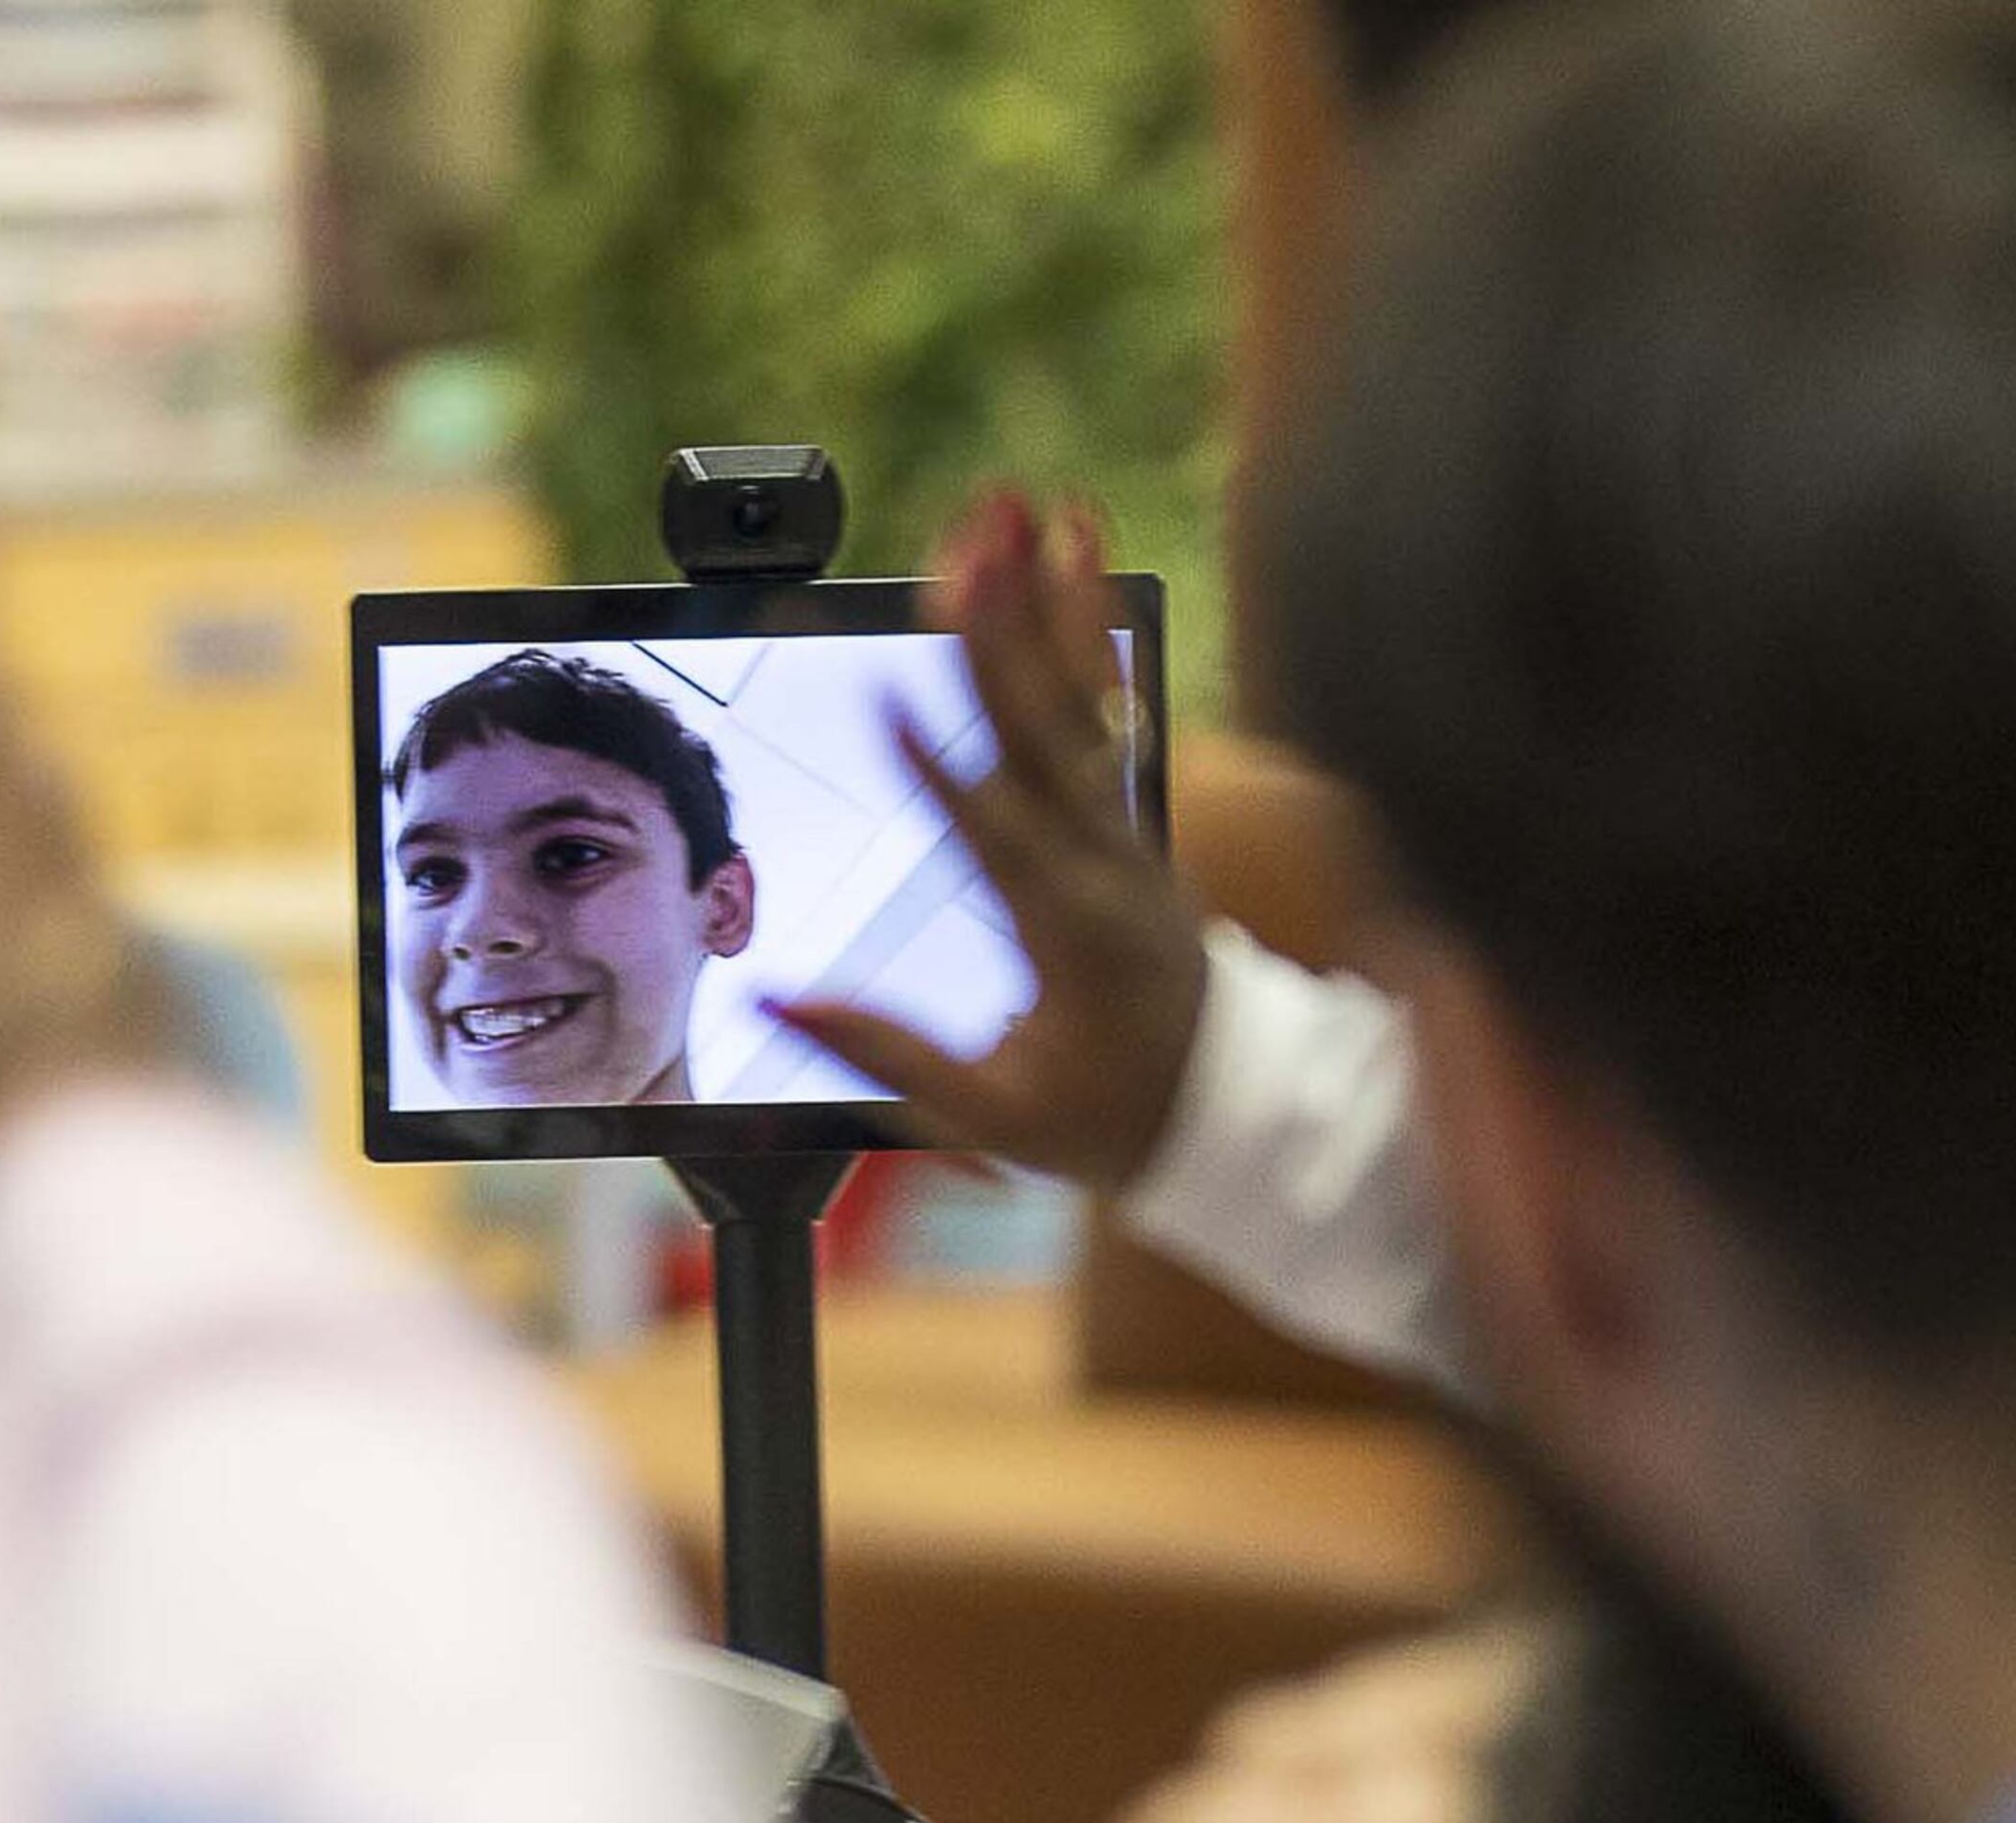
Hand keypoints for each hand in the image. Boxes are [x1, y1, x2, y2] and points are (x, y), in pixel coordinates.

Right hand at [770, 492, 1210, 1190]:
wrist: (1235, 1108)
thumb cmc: (1107, 1118)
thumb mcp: (994, 1118)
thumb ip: (888, 1059)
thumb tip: (780, 999)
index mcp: (1068, 939)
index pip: (997, 843)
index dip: (942, 774)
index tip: (889, 702)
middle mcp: (1106, 866)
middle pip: (1045, 736)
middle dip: (1001, 632)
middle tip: (970, 542)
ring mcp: (1127, 830)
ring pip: (1081, 701)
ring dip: (1044, 599)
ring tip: (1023, 510)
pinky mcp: (1132, 809)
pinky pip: (1108, 703)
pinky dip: (1088, 621)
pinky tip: (1074, 547)